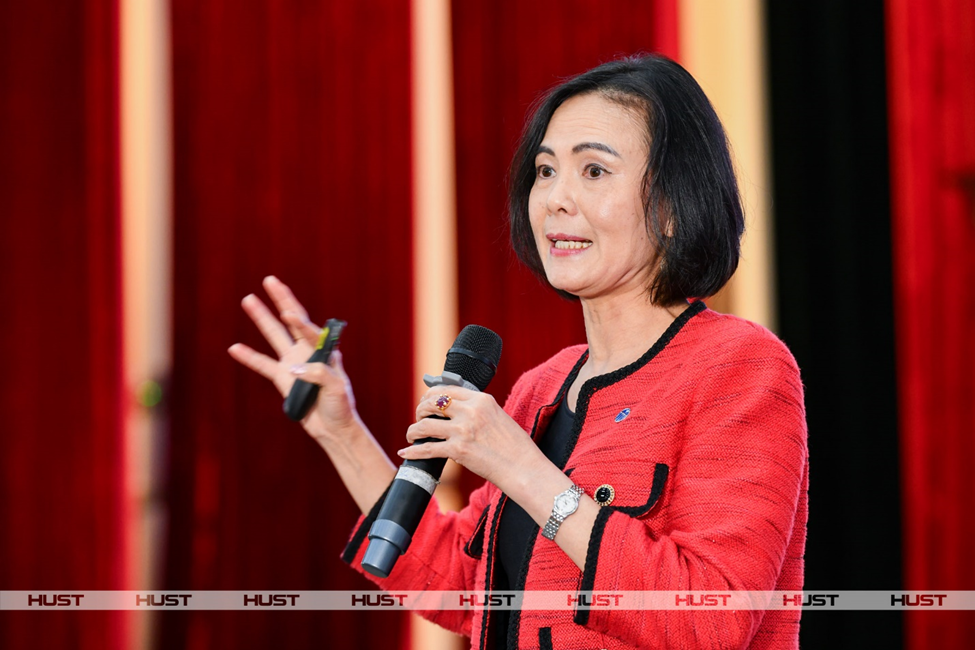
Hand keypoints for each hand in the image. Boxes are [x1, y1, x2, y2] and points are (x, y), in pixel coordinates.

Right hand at [228, 276, 358, 440]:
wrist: (332, 428)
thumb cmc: (340, 406)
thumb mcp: (336, 389)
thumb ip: (319, 375)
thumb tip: (294, 369)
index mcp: (325, 351)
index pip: (310, 331)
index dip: (300, 322)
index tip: (289, 315)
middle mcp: (308, 352)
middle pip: (293, 320)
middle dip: (282, 300)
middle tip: (270, 280)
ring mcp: (294, 363)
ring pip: (275, 335)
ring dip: (262, 318)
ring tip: (248, 299)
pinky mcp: (282, 378)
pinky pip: (262, 364)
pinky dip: (248, 357)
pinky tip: (234, 347)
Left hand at [398, 386, 548, 493]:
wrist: (524, 468)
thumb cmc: (516, 447)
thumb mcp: (499, 417)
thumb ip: (479, 411)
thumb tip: (458, 413)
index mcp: (482, 400)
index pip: (447, 389)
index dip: (431, 395)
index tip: (425, 402)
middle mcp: (471, 411)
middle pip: (432, 403)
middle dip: (420, 410)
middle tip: (418, 419)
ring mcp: (463, 430)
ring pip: (424, 424)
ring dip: (413, 430)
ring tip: (411, 436)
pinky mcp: (458, 450)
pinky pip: (427, 448)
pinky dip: (413, 451)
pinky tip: (406, 452)